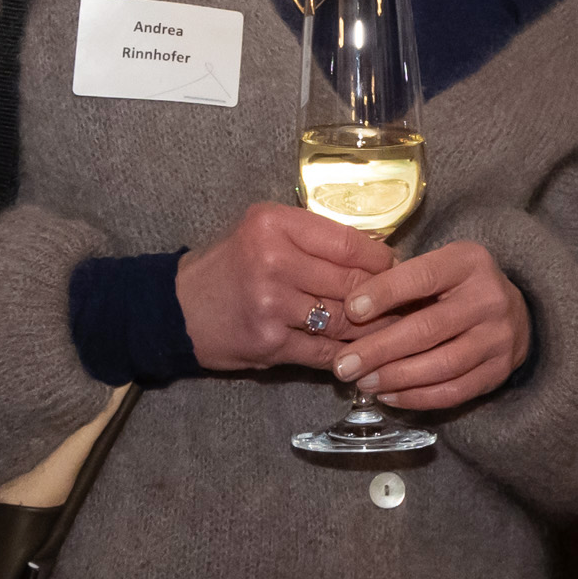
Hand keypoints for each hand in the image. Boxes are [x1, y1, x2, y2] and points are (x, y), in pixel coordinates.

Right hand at [176, 203, 384, 374]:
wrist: (175, 310)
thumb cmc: (227, 266)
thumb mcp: (262, 231)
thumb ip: (311, 237)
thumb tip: (375, 254)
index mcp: (275, 224)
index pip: (348, 242)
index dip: (381, 259)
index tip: (394, 268)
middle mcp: (274, 260)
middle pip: (353, 281)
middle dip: (383, 296)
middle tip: (402, 303)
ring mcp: (272, 304)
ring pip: (345, 319)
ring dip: (372, 328)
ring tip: (391, 329)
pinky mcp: (271, 343)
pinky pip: (325, 350)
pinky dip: (348, 353)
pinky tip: (360, 353)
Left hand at [332, 242, 529, 410]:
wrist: (513, 311)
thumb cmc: (457, 286)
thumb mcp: (436, 267)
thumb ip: (401, 282)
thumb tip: (349, 311)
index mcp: (468, 262)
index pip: (422, 278)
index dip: (384, 294)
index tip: (351, 310)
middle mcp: (489, 298)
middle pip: (427, 328)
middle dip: (379, 349)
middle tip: (343, 364)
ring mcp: (498, 337)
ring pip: (441, 365)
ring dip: (396, 377)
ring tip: (363, 382)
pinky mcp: (499, 370)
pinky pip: (454, 391)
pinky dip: (417, 397)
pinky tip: (389, 395)